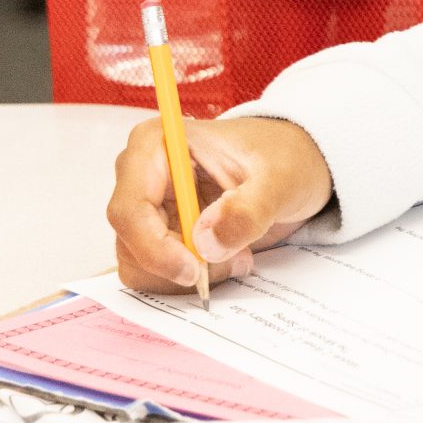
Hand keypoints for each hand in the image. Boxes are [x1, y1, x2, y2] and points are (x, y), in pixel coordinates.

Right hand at [106, 115, 334, 293]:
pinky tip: (230, 258)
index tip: (194, 269)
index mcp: (155, 144)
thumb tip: (206, 244)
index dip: (154, 247)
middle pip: (131, 242)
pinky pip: (157, 273)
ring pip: (139, 264)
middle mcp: (140, 176)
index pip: (130, 209)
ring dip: (188, 274)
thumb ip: (248, 209)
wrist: (293, 165)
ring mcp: (147, 207)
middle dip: (179, 264)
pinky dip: (192, 277)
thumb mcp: (280, 179)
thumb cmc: (283, 157)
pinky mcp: (159, 233)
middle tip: (234, 260)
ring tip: (239, 255)